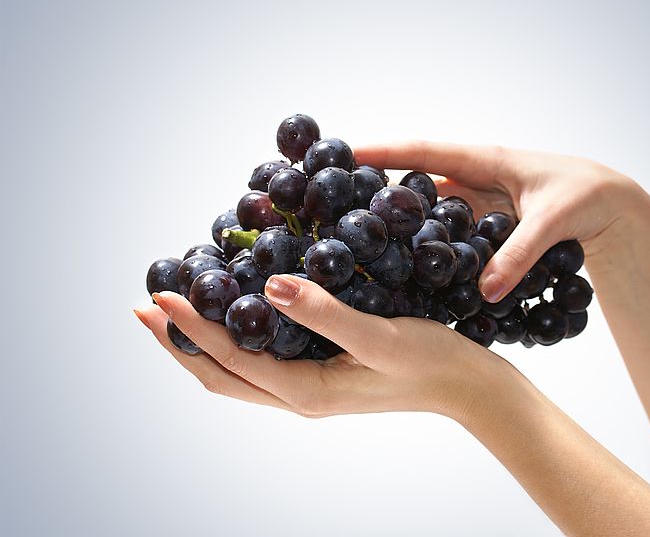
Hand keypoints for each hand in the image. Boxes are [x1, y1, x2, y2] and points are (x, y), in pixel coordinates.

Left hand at [135, 274, 514, 418]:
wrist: (468, 388)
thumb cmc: (430, 363)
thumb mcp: (379, 336)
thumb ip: (324, 313)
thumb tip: (270, 287)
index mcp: (305, 392)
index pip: (232, 360)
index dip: (191, 329)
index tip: (160, 296)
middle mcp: (300, 396)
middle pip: (221, 376)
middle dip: (180, 345)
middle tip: (146, 310)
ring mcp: (311, 389)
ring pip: (240, 372)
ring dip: (204, 343)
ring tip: (179, 314)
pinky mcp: (325, 376)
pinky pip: (265, 362)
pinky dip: (238, 340)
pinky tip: (242, 314)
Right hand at [355, 142, 642, 301]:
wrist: (617, 208)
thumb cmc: (588, 197)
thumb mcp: (552, 222)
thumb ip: (518, 255)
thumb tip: (484, 293)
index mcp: (485, 161)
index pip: (424, 153)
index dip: (383, 153)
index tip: (344, 153)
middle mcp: (476, 181)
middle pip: (418, 184)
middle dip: (380, 191)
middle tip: (337, 204)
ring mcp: (481, 205)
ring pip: (433, 213)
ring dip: (405, 224)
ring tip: (365, 242)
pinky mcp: (491, 227)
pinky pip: (454, 237)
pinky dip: (435, 249)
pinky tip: (418, 273)